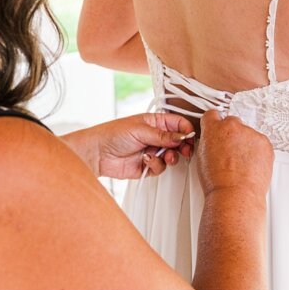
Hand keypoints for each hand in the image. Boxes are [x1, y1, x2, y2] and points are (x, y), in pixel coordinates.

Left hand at [63, 113, 195, 178]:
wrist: (97, 153)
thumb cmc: (113, 134)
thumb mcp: (140, 130)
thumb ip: (163, 135)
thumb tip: (182, 136)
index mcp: (155, 122)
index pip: (178, 123)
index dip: (186, 129)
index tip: (190, 136)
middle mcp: (156, 136)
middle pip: (179, 141)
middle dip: (183, 146)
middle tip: (184, 150)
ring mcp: (153, 150)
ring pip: (172, 156)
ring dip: (171, 157)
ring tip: (166, 156)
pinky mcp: (148, 165)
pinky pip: (161, 167)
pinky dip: (157, 165)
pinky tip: (147, 160)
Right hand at [196, 110, 273, 198]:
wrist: (235, 194)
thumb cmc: (217, 181)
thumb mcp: (202, 157)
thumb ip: (209, 142)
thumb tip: (214, 142)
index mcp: (213, 129)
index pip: (212, 115)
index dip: (215, 124)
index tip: (218, 130)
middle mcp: (232, 126)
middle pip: (232, 123)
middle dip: (232, 135)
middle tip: (231, 153)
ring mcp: (250, 133)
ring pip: (248, 134)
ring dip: (246, 144)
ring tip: (241, 165)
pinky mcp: (264, 142)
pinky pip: (260, 143)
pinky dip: (257, 152)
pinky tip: (251, 166)